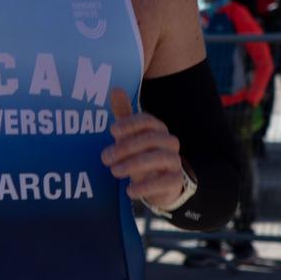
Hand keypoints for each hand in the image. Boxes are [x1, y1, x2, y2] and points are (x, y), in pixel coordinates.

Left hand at [103, 88, 187, 208]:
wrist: (160, 184)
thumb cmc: (142, 153)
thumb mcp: (131, 134)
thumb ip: (124, 114)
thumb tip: (115, 88)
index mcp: (158, 129)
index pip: (147, 120)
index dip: (130, 124)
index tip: (112, 131)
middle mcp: (169, 142)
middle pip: (151, 139)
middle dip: (126, 147)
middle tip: (105, 158)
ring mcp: (175, 161)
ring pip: (159, 158)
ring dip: (134, 164)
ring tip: (114, 172)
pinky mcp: (176, 181)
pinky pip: (165, 181)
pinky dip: (146, 186)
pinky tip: (130, 191)